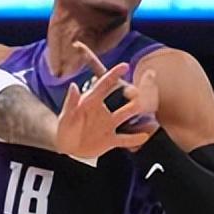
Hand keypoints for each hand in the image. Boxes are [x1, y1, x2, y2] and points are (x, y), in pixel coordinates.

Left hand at [55, 45, 157, 160]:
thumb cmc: (65, 129)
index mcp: (92, 102)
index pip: (103, 86)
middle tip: (140, 92)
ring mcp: (108, 125)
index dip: (113, 75)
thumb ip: (70, 103)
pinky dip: (135, 138)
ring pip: (127, 116)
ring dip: (137, 112)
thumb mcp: (66, 117)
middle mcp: (103, 111)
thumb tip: (73, 86)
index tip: (125, 65)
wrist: (66, 148)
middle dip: (133, 94)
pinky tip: (145, 136)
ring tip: (149, 109)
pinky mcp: (110, 139)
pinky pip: (125, 139)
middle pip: (121, 99)